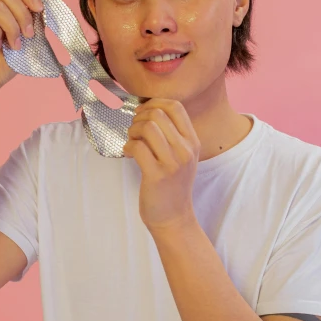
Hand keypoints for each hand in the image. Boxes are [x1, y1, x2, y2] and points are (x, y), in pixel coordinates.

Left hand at [122, 98, 200, 230]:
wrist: (174, 217)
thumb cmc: (173, 185)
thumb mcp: (182, 157)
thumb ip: (173, 135)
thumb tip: (148, 110)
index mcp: (192, 142)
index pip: (175, 106)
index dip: (154, 103)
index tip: (143, 113)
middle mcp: (185, 150)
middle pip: (158, 113)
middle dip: (139, 118)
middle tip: (135, 131)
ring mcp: (172, 163)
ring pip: (147, 128)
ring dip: (132, 131)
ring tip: (132, 142)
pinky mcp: (157, 175)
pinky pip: (137, 147)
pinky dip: (128, 147)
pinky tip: (129, 154)